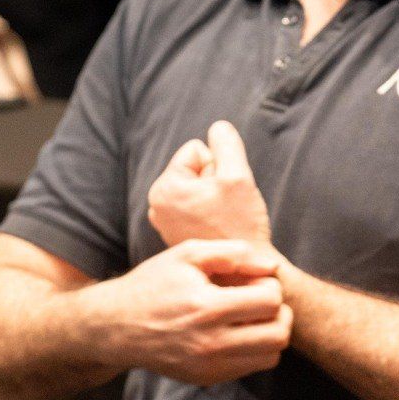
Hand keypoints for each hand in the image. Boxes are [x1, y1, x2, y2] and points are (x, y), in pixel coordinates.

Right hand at [84, 238, 290, 385]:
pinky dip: (255, 349)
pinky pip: (252, 367)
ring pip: (271, 355)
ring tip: (252, 317)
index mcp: (206, 307)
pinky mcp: (207, 378)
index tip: (254, 281)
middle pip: (279, 333)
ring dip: (272, 333)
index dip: (270, 286)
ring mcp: (209, 365)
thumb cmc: (153, 284)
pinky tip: (237, 332)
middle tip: (261, 301)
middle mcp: (210, 342)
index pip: (270, 301)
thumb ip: (233, 253)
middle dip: (280, 312)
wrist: (115, 326)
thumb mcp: (187, 255)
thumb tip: (272, 267)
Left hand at [148, 121, 271, 246]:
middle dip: (214, 182)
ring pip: (196, 186)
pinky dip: (209, 211)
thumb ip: (227, 143)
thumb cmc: (240, 225)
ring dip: (213, 196)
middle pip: (194, 168)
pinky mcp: (174, 231)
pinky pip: (195, 204)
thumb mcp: (238, 176)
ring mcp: (163, 220)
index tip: (224, 194)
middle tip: (224, 208)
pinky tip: (216, 228)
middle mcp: (156, 204)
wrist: (242, 272)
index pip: (196, 150)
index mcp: (165, 187)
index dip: (218, 166)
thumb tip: (218, 127)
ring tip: (221, 219)